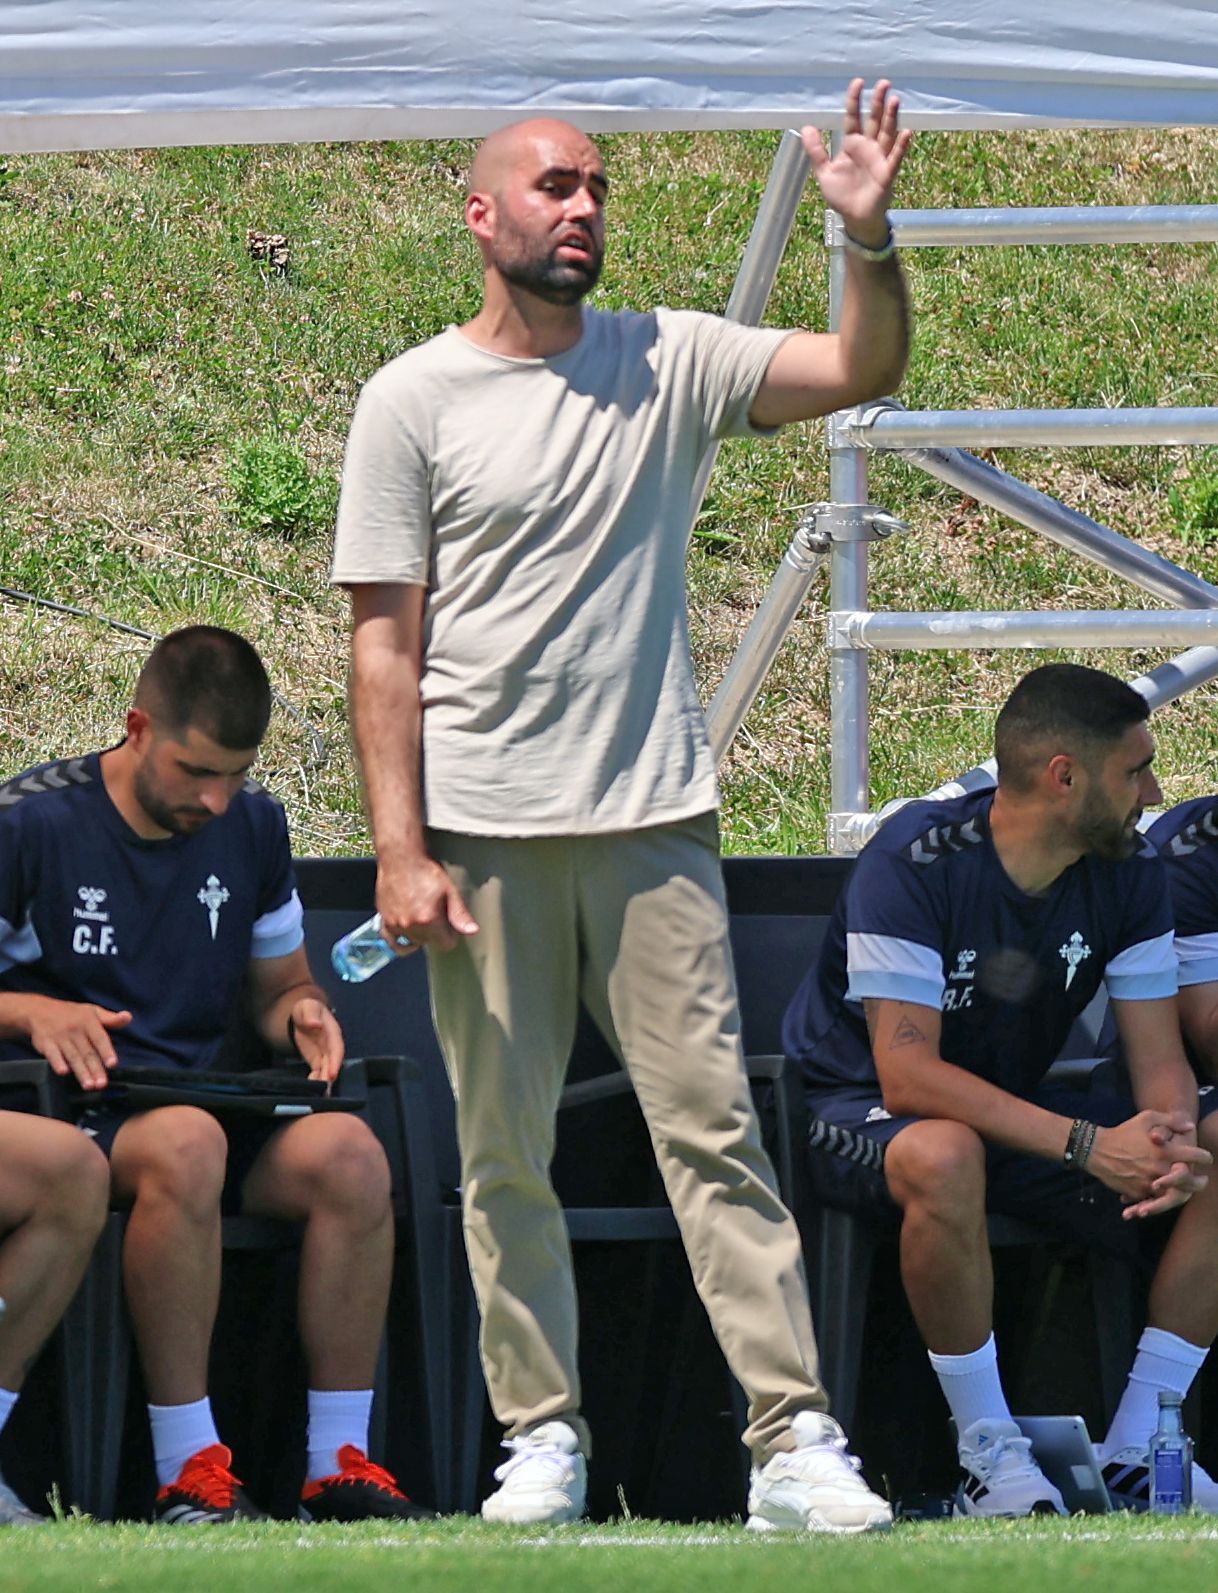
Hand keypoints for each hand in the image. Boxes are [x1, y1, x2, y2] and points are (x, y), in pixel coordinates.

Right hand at [26, 995, 131, 1089]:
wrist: (39, 1010)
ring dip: (81, 1072)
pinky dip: (58, 1063)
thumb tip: (128, 1017)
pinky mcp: (45, 1043)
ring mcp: (59, 1037)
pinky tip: (64, 1072)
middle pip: (87, 1052)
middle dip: (95, 1069)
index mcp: (88, 1021)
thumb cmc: (72, 1014)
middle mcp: (75, 1030)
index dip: (106, 1051)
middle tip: (102, 1084)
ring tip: (89, 1085)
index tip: (112, 1064)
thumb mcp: (92, 1011)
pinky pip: (52, 1054)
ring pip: (73, 1057)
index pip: (100, 1038)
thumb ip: (111, 1019)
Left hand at [288, 996, 344, 1084]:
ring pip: (327, 1069)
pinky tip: (312, 1089)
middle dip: (330, 1076)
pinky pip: (318, 1072)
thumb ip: (311, 1014)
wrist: (301, 1015)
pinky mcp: (317, 1060)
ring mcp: (324, 1053)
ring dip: (324, 1081)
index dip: (336, 1061)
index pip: (337, 1047)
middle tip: (325, 1089)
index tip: (333, 1073)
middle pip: (333, 1062)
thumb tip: (316, 1024)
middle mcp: (331, 1045)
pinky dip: (316, 1081)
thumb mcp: (307, 1007)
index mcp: (332, 1031)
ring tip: (320, 1093)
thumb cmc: (307, 1009)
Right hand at [376, 855, 478, 953]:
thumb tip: (473, 931)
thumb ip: (460, 914)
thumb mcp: (450, 891)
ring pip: (413, 941)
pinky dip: (400, 941)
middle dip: (435, 932)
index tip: (450, 922)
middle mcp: (411, 926)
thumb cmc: (426, 871)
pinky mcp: (385, 921)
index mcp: (429, 920)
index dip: (451, 934)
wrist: (400, 859)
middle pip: (430, 943)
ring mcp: (396, 925)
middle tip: (436, 912)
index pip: (446, 944)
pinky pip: (393, 941)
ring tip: (422, 914)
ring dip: (419, 933)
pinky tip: (407, 934)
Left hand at [800, 78, 911, 244]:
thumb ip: (816, 151)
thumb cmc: (842, 195)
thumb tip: (806, 127)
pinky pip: (895, 157)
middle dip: (878, 102)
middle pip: (874, 120)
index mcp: (852, 144)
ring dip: (891, 117)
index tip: (858, 82)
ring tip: (894, 99)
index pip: (854, 117)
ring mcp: (879, 158)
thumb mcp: (824, 172)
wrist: (855, 219)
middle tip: (884, 83)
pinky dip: (901, 146)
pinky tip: (906, 132)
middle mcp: (868, 147)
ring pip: (887, 133)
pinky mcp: (887, 173)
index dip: (855, 100)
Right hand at [1088, 1111, 1211, 1219]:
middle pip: (1189, 1181)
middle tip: (1203, 1180)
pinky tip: (1163, 1192)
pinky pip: (1154, 1198)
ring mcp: (1149, 1183)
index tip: (1207, 1158)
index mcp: (1164, 1151)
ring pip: (1173, 1194)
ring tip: (1186, 1189)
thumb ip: (1170, 1121)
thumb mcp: (1146, 1118)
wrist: (1096, 1150)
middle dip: (1199, 1181)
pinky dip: (1160, 1196)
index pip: (1194, 1156)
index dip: (1204, 1157)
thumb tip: (1190, 1126)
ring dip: (1182, 1191)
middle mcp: (1159, 1169)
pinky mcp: (1138, 1193)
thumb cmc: (1124, 1132)